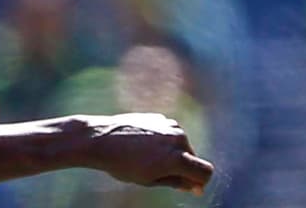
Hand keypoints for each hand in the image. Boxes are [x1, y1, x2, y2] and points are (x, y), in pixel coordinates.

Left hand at [81, 113, 213, 193]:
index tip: (190, 188)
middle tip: (159, 173)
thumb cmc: (123, 164)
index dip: (200, 182)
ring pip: (182, 145)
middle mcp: (177, 137)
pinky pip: (170, 134)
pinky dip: (164, 142)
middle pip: (193, 158)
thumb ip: (177, 183)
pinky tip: (145, 146)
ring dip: (174, 154)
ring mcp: (168, 124)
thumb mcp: (151, 180)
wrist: (100, 138)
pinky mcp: (159, 117)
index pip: (205, 171)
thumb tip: (196, 186)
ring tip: (149, 158)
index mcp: (176, 157)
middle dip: (185, 168)